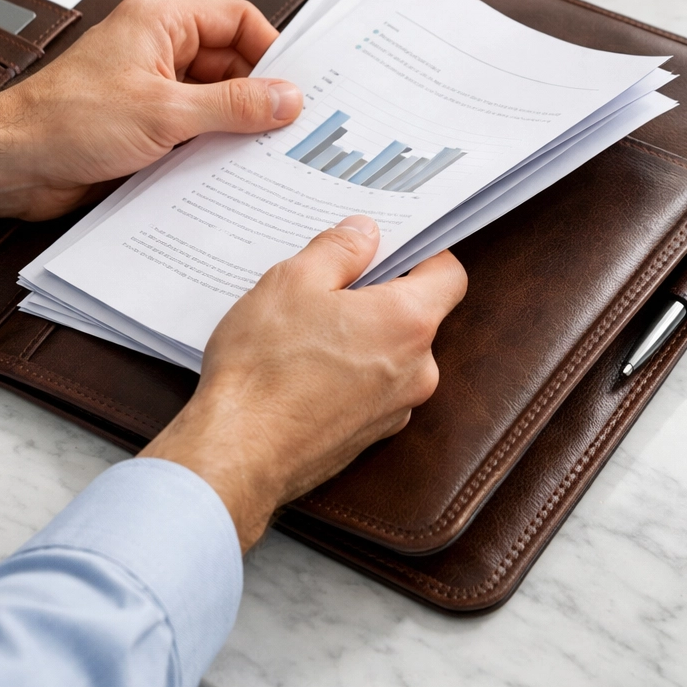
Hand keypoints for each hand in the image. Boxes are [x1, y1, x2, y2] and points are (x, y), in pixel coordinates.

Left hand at [0, 0, 302, 248]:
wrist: (12, 163)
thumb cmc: (69, 121)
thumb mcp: (164, 112)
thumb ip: (232, 104)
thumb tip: (288, 99)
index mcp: (162, 24)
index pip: (238, 21)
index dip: (272, 50)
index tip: (299, 87)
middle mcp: (160, 51)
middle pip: (232, 63)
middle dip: (260, 94)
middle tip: (293, 127)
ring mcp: (153, 89)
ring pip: (216, 100)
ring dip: (237, 125)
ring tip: (269, 152)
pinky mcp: (146, 126)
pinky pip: (195, 129)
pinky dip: (214, 146)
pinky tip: (233, 169)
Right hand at [140, 216, 467, 551]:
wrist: (237, 453)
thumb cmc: (264, 367)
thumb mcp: (293, 281)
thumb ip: (339, 249)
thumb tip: (366, 232)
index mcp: (408, 322)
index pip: (448, 274)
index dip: (423, 252)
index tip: (390, 245)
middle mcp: (417, 370)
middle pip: (416, 314)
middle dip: (378, 294)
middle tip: (327, 284)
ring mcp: (395, 409)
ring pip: (390, 353)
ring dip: (359, 335)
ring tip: (303, 328)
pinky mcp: (368, 436)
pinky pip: (370, 387)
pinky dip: (347, 371)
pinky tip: (301, 368)